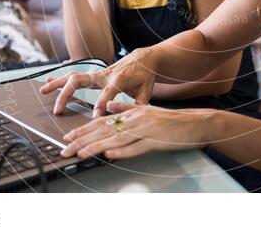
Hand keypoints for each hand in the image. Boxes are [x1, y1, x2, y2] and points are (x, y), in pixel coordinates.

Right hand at [39, 49, 157, 115]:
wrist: (144, 59)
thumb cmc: (145, 75)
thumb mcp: (146, 90)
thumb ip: (139, 104)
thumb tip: (133, 118)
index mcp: (118, 78)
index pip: (107, 92)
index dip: (101, 104)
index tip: (94, 116)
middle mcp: (104, 74)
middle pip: (80, 80)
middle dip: (66, 93)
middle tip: (58, 109)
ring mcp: (97, 73)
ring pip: (73, 76)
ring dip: (57, 83)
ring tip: (43, 91)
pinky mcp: (95, 75)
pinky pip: (75, 75)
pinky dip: (61, 78)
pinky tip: (48, 82)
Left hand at [60, 101, 216, 159]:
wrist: (195, 123)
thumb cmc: (171, 121)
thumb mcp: (146, 111)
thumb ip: (126, 108)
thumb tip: (109, 106)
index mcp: (132, 114)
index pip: (102, 122)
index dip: (83, 130)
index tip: (67, 138)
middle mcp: (135, 120)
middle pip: (104, 131)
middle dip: (82, 141)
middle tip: (64, 149)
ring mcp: (145, 130)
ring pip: (115, 140)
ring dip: (95, 147)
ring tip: (79, 154)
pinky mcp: (155, 141)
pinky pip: (136, 148)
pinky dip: (122, 152)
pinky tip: (109, 155)